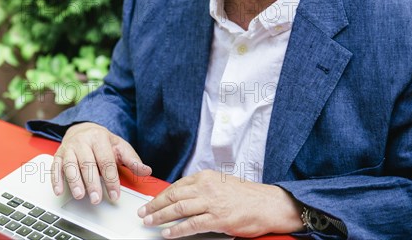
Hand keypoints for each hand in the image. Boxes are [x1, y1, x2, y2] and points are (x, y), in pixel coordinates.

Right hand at [52, 122, 151, 204]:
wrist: (83, 129)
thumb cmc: (102, 141)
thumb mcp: (120, 147)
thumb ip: (132, 160)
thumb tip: (146, 170)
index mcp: (99, 138)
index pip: (106, 162)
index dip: (111, 180)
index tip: (115, 195)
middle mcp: (82, 141)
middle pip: (87, 164)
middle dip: (92, 183)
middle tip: (97, 199)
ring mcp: (68, 148)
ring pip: (70, 165)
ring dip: (74, 181)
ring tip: (80, 195)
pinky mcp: (58, 155)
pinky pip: (55, 167)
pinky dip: (55, 179)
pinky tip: (59, 191)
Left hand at [137, 170, 302, 237]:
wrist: (269, 204)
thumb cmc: (247, 196)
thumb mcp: (221, 183)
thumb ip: (202, 188)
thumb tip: (183, 196)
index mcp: (205, 177)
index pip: (176, 186)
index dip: (161, 195)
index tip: (151, 201)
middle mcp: (206, 187)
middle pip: (173, 196)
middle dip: (154, 205)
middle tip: (143, 212)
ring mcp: (211, 203)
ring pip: (178, 209)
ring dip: (160, 217)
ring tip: (149, 222)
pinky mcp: (217, 218)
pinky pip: (191, 225)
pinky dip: (176, 230)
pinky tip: (167, 233)